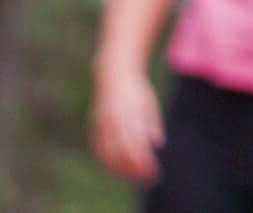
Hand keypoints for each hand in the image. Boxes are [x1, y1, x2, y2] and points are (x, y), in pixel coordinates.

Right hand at [90, 67, 164, 182]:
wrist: (113, 74)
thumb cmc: (137, 91)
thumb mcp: (149, 102)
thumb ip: (152, 122)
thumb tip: (157, 143)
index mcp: (129, 112)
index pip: (136, 143)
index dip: (144, 161)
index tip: (154, 172)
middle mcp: (114, 119)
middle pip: (123, 151)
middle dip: (134, 168)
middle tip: (147, 178)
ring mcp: (102, 123)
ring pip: (109, 152)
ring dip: (120, 168)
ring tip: (133, 176)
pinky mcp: (95, 125)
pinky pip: (99, 148)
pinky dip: (107, 161)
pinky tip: (116, 169)